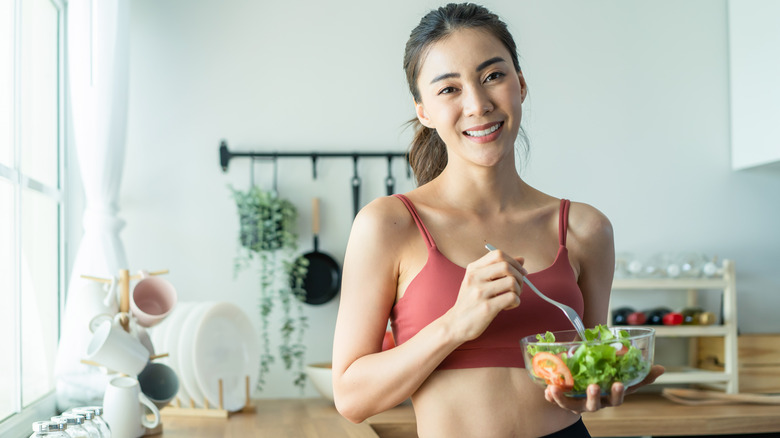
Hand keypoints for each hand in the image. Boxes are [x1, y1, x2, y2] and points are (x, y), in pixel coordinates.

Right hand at [446, 249, 526, 341]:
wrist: (455, 324)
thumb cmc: (470, 302)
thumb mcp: (478, 281)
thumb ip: (497, 269)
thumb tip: (521, 260)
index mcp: (473, 269)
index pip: (497, 254)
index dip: (513, 261)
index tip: (519, 272)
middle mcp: (475, 278)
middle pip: (506, 266)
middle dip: (519, 276)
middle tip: (518, 287)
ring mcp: (480, 293)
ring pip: (511, 282)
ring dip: (518, 290)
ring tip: (512, 297)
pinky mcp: (487, 308)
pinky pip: (512, 298)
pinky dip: (516, 302)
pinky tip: (508, 306)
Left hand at [544, 365, 664, 413]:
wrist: (583, 384)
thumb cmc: (605, 380)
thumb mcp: (621, 375)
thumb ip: (639, 373)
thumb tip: (660, 368)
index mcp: (608, 396)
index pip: (617, 398)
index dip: (618, 393)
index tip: (619, 384)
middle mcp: (594, 402)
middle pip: (594, 405)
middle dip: (594, 397)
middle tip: (593, 386)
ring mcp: (577, 403)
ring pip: (570, 405)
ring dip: (563, 398)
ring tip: (555, 388)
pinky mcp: (563, 400)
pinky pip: (556, 401)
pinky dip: (551, 396)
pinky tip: (547, 389)